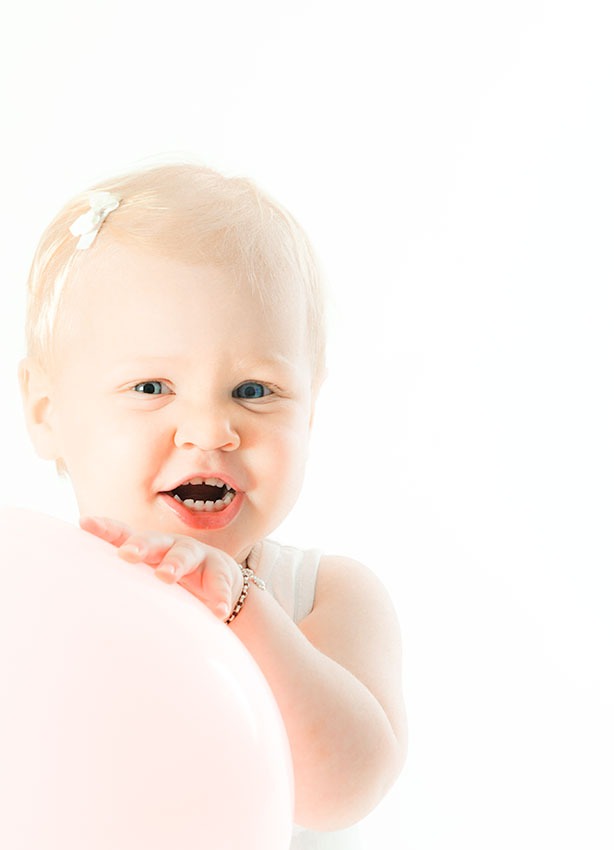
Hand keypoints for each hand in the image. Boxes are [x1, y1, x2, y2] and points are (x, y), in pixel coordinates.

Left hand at [79, 515, 243, 620]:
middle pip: (155, 540)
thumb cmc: (175, 582)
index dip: (105, 529)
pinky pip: (220, 584)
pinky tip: (218, 610)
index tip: (84, 523)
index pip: (124, 534)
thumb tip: (79, 597)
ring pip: (185, 555)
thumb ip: (124, 580)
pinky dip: (219, 596)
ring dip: (175, 563)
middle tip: (126, 554)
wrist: (221, 586)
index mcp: (150, 548)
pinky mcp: (222, 573)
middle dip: (140, 545)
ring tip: (165, 575)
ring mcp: (198, 557)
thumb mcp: (149, 577)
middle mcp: (171, 546)